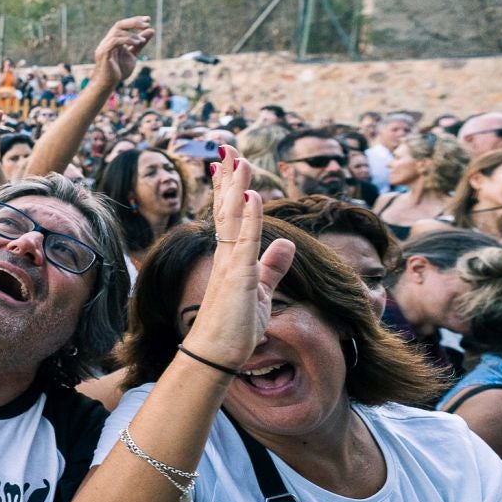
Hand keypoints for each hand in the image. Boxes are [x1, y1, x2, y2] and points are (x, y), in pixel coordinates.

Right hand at [92, 16, 153, 86]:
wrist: (108, 85)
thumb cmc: (119, 71)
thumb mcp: (133, 55)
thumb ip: (140, 43)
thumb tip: (151, 30)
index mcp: (113, 40)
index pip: (123, 25)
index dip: (135, 20)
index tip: (148, 19)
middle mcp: (107, 40)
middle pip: (119, 24)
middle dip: (134, 22)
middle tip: (147, 23)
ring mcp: (104, 46)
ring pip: (117, 31)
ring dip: (132, 34)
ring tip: (142, 41)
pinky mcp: (104, 53)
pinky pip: (115, 41)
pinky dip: (127, 40)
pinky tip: (137, 43)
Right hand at [185, 147, 295, 369]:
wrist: (217, 352)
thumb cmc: (235, 327)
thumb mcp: (260, 292)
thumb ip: (272, 266)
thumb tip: (285, 244)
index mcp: (230, 258)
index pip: (230, 216)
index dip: (229, 190)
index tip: (228, 166)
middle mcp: (226, 255)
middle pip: (226, 208)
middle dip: (228, 179)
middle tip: (227, 150)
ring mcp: (230, 263)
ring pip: (232, 217)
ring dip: (236, 187)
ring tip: (237, 159)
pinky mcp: (239, 274)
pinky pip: (246, 239)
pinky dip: (250, 216)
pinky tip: (252, 195)